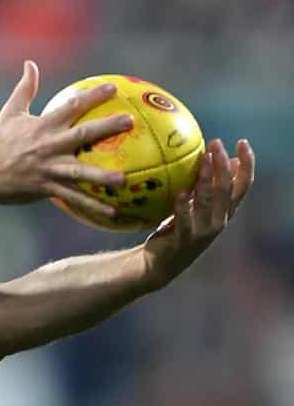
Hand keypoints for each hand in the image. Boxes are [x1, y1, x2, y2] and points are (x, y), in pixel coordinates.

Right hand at [0, 61, 131, 215]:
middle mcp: (48, 146)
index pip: (71, 106)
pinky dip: (92, 205)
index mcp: (42, 126)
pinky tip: (112, 212)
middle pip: (83, 134)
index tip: (113, 88)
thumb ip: (25, 88)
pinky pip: (73, 198)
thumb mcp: (10, 112)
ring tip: (125, 178)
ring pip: (80, 172)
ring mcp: (48, 168)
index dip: (92, 96)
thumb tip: (30, 64)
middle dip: (108, 127)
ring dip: (103, 176)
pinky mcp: (46, 188)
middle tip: (130, 120)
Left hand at [143, 138, 254, 286]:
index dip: (246, 164)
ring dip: (206, 178)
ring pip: (209, 201)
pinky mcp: (185, 240)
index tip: (241, 142)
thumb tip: (226, 159)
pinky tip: (180, 192)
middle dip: (224, 165)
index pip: (243, 185)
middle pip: (228, 190)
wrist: (158, 263)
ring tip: (203, 158)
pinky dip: (183, 206)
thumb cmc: (177, 229)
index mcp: (224, 211)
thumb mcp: (196, 206)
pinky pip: (185, 221)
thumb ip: (210, 187)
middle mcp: (219, 221)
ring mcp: (203, 232)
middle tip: (216, 143)